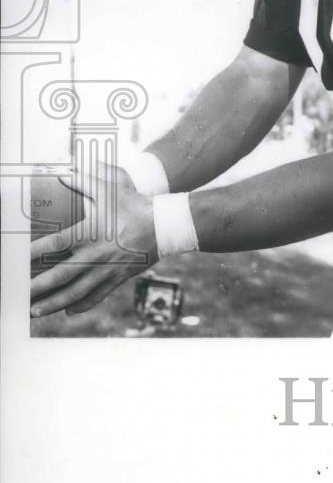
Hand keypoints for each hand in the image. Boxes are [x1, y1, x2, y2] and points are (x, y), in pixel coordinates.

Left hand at [30, 163, 156, 316]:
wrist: (163, 225)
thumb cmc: (134, 205)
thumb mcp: (108, 189)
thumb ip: (83, 181)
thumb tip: (62, 172)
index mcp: (89, 233)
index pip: (54, 244)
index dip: (34, 252)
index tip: (19, 260)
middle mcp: (94, 255)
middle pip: (60, 275)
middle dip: (38, 287)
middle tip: (21, 295)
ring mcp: (106, 270)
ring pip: (76, 292)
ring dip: (54, 303)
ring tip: (37, 311)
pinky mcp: (118, 278)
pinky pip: (97, 296)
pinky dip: (81, 305)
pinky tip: (68, 310)